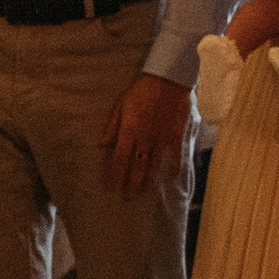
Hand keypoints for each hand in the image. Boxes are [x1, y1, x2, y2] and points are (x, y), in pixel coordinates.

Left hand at [103, 72, 193, 198]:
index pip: (119, 159)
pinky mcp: (175, 135)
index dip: (115, 175)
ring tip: (144, 193)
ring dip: (148, 180)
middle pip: (136, 166)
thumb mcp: (120, 105)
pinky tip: (171, 176)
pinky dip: (174, 166)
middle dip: (131, 184)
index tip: (112, 189)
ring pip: (154, 164)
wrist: (167, 79)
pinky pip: (175, 154)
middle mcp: (144, 139)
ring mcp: (161, 138)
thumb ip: (112, 126)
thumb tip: (103, 144)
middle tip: (128, 198)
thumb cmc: (140, 91)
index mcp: (129, 131)